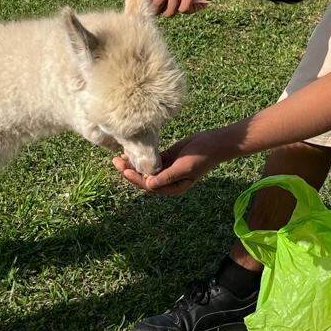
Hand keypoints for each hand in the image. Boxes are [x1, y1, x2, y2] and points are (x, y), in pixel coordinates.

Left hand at [114, 130, 229, 194]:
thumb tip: (149, 184)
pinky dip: (142, 157)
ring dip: (133, 164)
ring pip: (146, 169)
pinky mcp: (168, 158)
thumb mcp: (185, 167)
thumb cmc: (202, 156)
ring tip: (119, 157)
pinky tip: (131, 151)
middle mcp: (168, 180)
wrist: (214, 143)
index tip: (125, 170)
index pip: (150, 186)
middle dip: (130, 171)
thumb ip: (167, 176)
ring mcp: (167, 169)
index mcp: (173, 187)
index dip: (136, 179)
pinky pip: (151, 160)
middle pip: (145, 179)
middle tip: (116, 162)